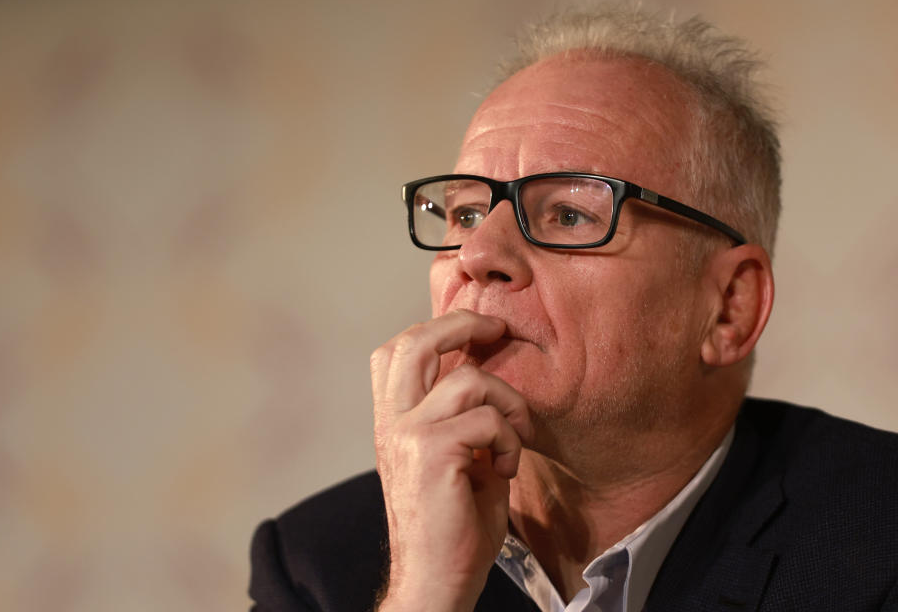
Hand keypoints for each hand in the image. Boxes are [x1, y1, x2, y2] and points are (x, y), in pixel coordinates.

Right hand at [371, 310, 533, 611]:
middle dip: (463, 322)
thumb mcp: (455, 458)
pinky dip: (510, 441)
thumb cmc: (452, 525)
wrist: (436, 580)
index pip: (396, 350)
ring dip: (508, 405)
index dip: (437, 326)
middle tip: (498, 328)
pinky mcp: (431, 452)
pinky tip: (505, 470)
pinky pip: (489, 420)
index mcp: (392, 421)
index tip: (479, 330)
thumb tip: (488, 374)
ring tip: (512, 441)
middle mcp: (391, 421)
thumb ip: (461, 416)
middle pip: (415, 341)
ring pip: (470, 379)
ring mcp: (407, 434)